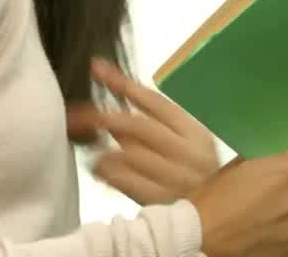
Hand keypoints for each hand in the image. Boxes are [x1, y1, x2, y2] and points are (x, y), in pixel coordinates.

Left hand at [66, 59, 219, 204]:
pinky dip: (107, 170)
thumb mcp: (183, 146)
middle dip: (103, 116)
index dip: (123, 84)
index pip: (155, 101)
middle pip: (138, 125)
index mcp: (195, 133)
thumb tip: (111, 105)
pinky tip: (97, 165)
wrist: (209, 219)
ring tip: (88, 142)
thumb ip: (151, 126)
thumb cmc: (192, 176)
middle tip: (78, 113)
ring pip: (128, 153)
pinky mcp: (161, 201)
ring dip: (102, 146)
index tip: (98, 68)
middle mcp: (187, 153)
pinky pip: (125, 180)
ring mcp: (175, 179)